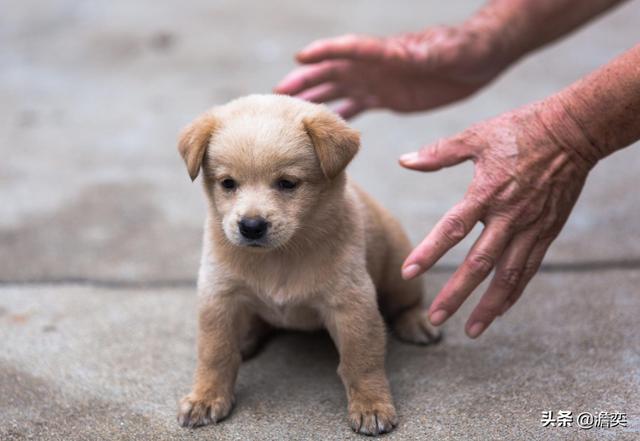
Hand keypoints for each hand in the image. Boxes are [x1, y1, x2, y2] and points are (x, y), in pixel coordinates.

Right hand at [275, 25, 510, 118]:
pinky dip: (338, 117)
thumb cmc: (464, 49)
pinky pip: (355, 108)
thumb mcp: (448, 51)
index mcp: (386, 52)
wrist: (477, 60)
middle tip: (277, 94)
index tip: (299, 58)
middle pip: (331, 73)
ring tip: (289, 115)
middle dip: (305, 82)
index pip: (349, 49)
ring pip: (337, 92)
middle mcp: (374, 66)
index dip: (324, 52)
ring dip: (314, 101)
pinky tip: (323, 132)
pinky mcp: (386, 98)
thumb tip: (409, 54)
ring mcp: (377, 82)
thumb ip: (426, 53)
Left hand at [399, 100, 594, 337]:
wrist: (573, 131)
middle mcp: (509, 216)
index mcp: (487, 192)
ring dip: (489, 306)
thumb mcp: (476, 136)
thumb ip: (439, 153)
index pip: (453, 229)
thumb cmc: (520, 130)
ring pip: (508, 276)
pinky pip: (529, 269)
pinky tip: (500, 310)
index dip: (429, 252)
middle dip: (456, 294)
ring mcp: (532, 228)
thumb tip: (403, 161)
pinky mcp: (547, 232)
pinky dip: (514, 292)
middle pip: (479, 264)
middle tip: (435, 317)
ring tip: (470, 330)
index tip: (408, 272)